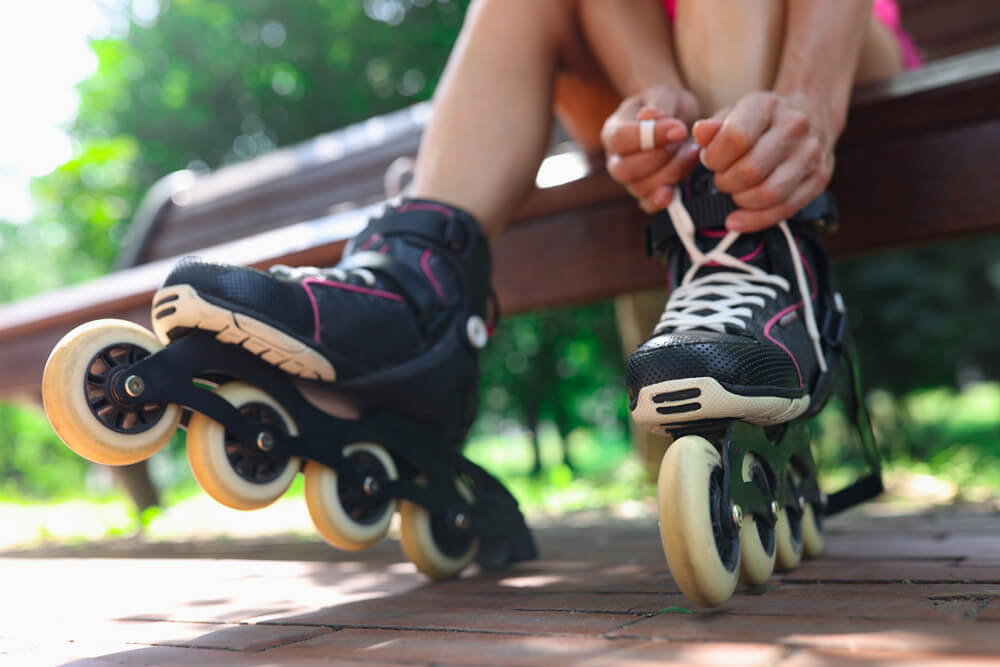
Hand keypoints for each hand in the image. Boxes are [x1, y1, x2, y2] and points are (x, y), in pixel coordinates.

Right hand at [601, 83, 701, 212]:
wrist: (677, 120)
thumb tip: (649, 116)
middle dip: (659, 158)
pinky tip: (674, 191)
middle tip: (684, 142)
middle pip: (624, 169)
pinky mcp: (646, 193)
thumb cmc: (668, 106)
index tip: (679, 128)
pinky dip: (661, 199)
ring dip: (670, 173)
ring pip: (640, 187)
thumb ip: (659, 104)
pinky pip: (648, 204)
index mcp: (613, 131)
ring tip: (692, 153)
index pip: (620, 139)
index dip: (649, 136)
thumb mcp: (666, 94)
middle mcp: (616, 159)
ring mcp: (629, 179)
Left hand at [692, 91, 837, 232]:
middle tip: (723, 179)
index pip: (735, 138)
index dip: (714, 158)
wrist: (810, 116)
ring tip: (735, 192)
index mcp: (768, 106)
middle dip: (726, 182)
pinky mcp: (819, 178)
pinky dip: (756, 220)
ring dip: (742, 201)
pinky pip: (785, 209)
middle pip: (750, 171)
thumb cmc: (760, 122)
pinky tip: (738, 219)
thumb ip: (713, 128)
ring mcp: (810, 154)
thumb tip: (700, 132)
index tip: (711, 162)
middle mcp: (794, 127)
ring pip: (769, 194)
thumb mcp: (733, 115)